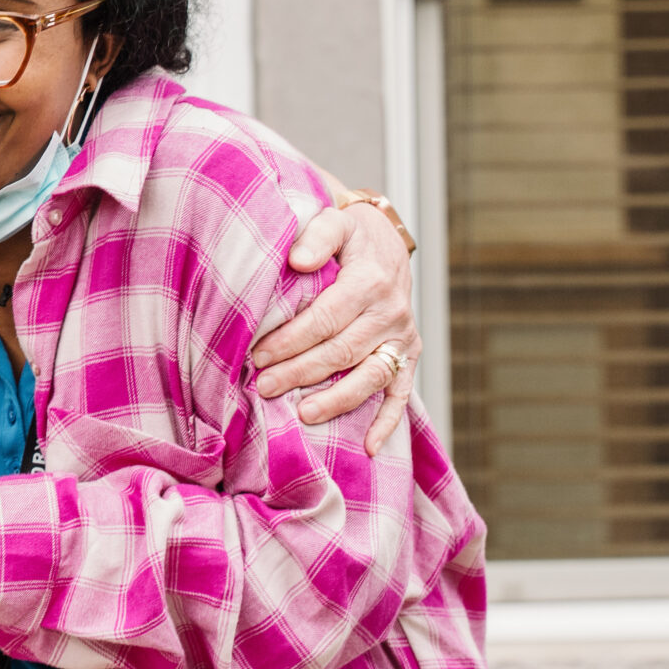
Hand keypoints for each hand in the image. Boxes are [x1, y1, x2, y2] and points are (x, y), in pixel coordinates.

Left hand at [248, 200, 418, 454]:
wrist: (385, 240)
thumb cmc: (349, 234)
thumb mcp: (333, 220)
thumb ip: (316, 236)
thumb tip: (297, 261)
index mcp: (371, 280)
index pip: (326, 318)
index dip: (291, 340)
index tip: (258, 354)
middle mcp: (392, 312)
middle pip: (343, 351)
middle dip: (301, 371)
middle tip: (264, 386)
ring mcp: (403, 337)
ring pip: (371, 376)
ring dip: (337, 400)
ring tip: (303, 414)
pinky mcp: (410, 355)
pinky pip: (401, 393)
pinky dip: (388, 422)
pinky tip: (370, 448)